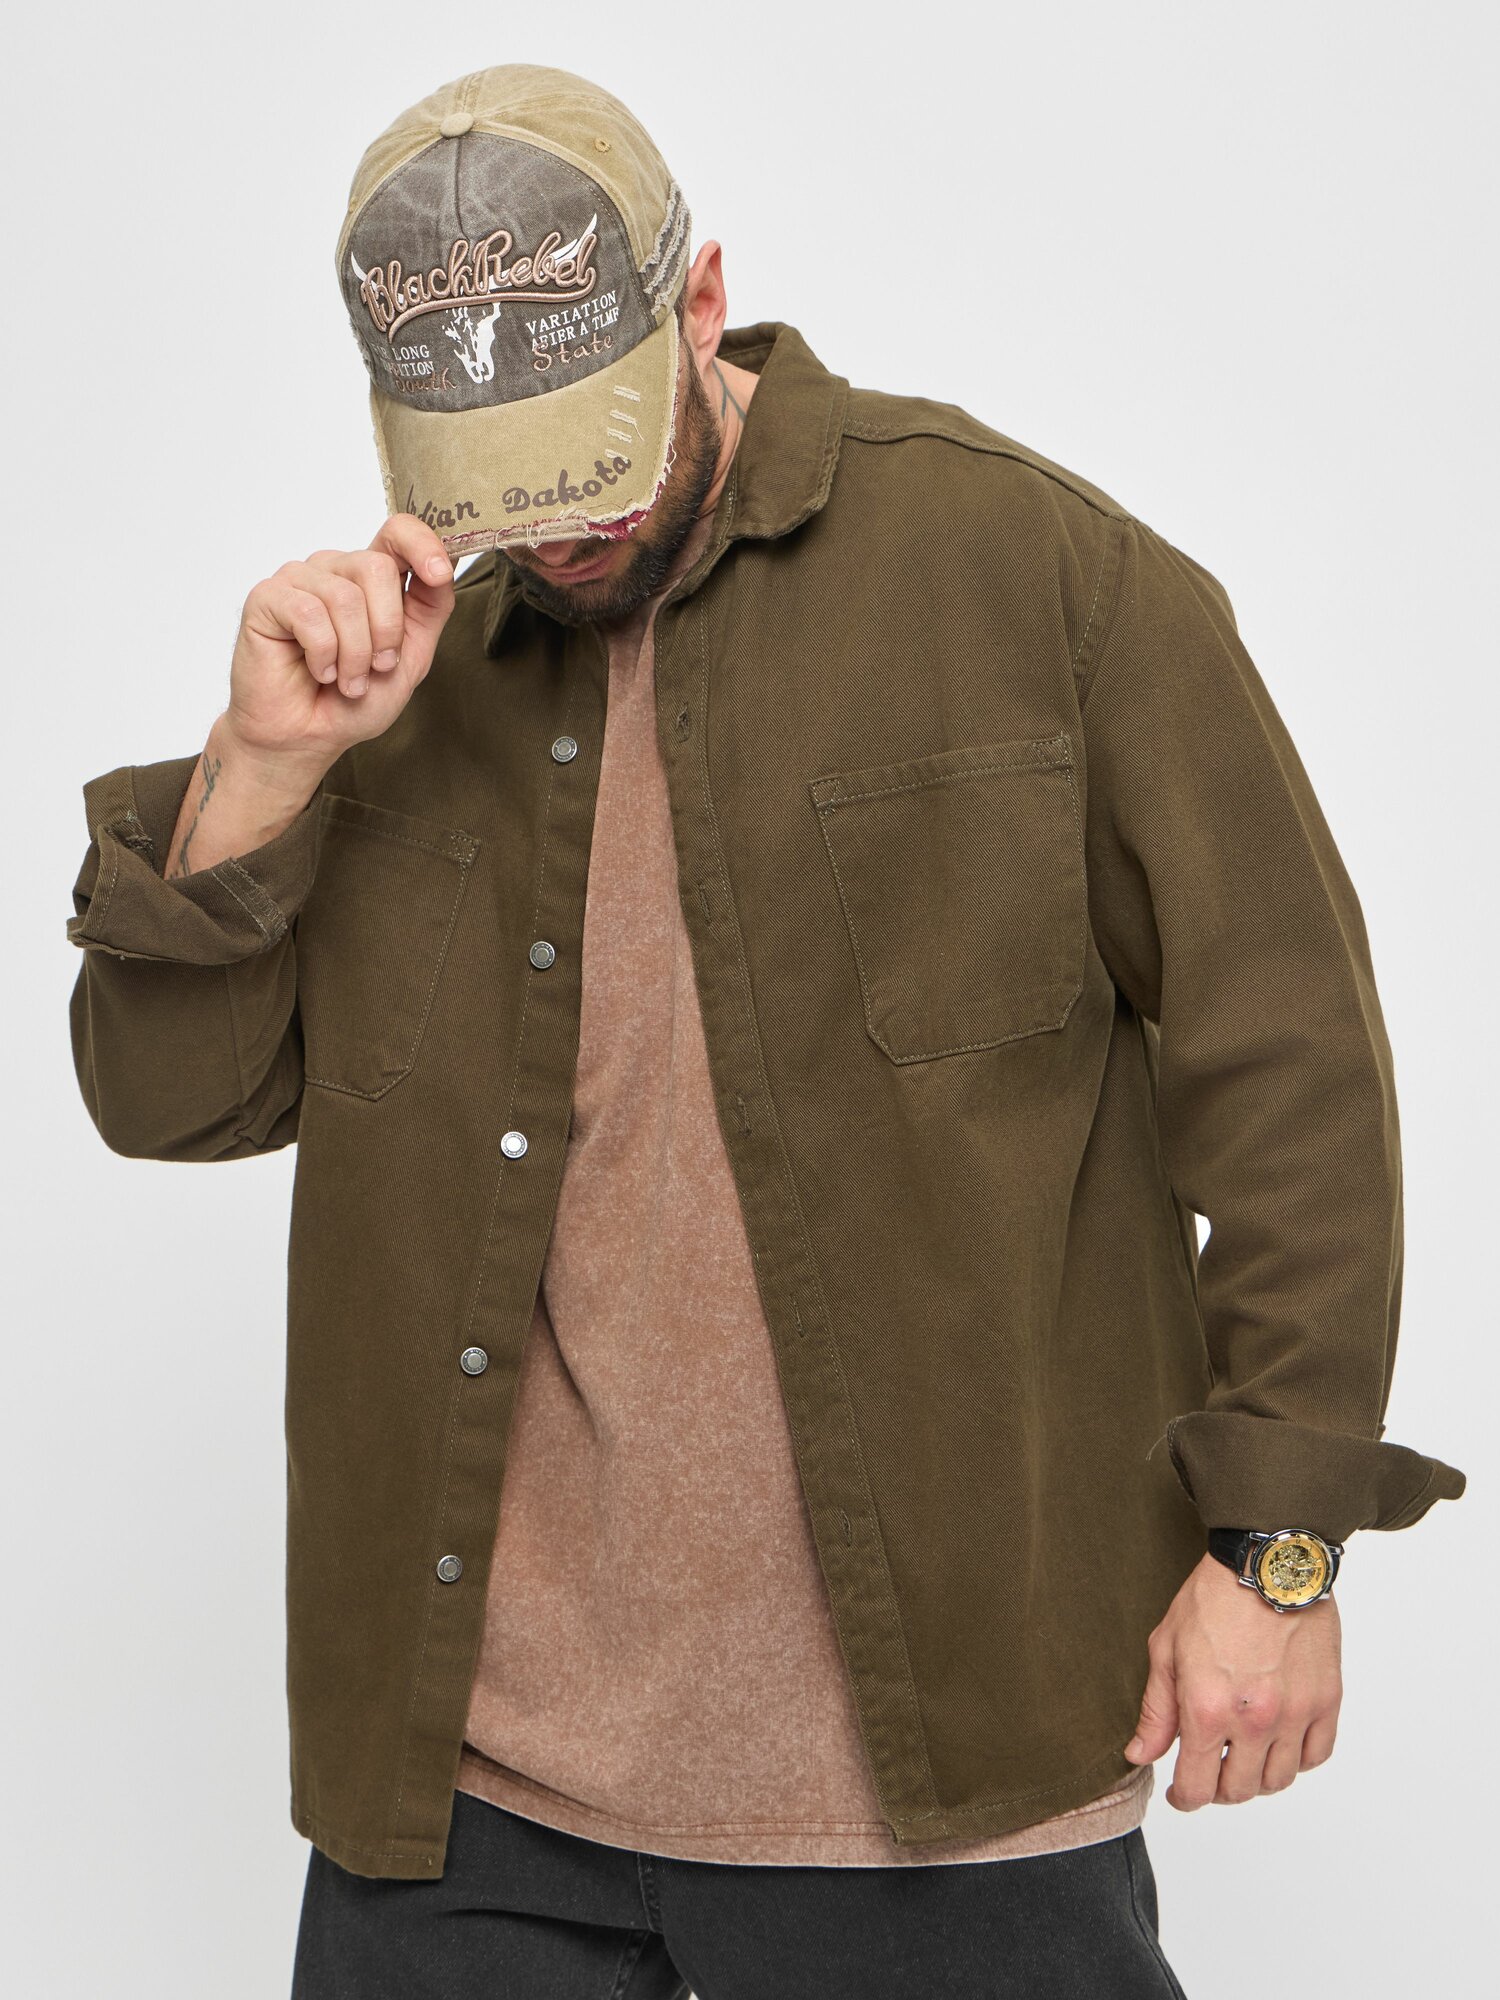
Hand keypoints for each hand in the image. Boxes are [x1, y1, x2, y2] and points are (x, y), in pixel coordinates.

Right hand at [222, 514, 457, 779]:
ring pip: (345, 597)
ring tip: (345, 680)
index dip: (422, 544)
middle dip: (385, 631)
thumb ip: (430, 608)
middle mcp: (335, 570)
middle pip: (376, 568)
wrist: (307, 737)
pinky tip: (318, 671)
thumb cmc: (352, 699)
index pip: (397, 532)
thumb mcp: (411, 656)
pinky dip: (323, 654)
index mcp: (370, 578)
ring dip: (354, 653)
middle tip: (375, 668)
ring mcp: (299, 580)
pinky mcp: (267, 598)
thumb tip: (444, 566)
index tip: (439, 574)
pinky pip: (309, 614)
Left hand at [1123, 1552, 1341, 1807]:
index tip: (1182, 1794)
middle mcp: (1253, 1720)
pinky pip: (1316, 1756)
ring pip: (1279, 1780)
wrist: (1267, 1562)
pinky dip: (1296, 1759)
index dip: (1185, 1799)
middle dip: (1218, 1788)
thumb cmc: (1213, 1598)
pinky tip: (1278, 1740)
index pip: (1197, 1787)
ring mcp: (1295, 1713)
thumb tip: (1141, 1754)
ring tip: (1242, 1753)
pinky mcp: (1326, 1701)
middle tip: (1210, 1769)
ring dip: (1257, 1777)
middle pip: (1239, 1791)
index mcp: (1206, 1708)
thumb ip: (1156, 1710)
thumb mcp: (1166, 1647)